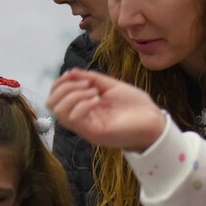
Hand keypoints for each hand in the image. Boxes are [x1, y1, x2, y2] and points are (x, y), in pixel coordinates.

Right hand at [47, 69, 169, 150]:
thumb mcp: (111, 85)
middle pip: (51, 103)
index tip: (74, 74)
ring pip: (59, 111)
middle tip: (87, 84)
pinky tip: (97, 99)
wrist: (153, 122)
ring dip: (73, 94)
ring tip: (94, 92)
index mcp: (83, 107)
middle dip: (65, 87)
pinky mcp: (93, 133)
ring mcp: (86, 126)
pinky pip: (74, 118)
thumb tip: (71, 72)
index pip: (55, 96)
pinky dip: (82, 103)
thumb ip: (91, 78)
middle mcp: (81, 118)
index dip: (60, 82)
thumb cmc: (135, 106)